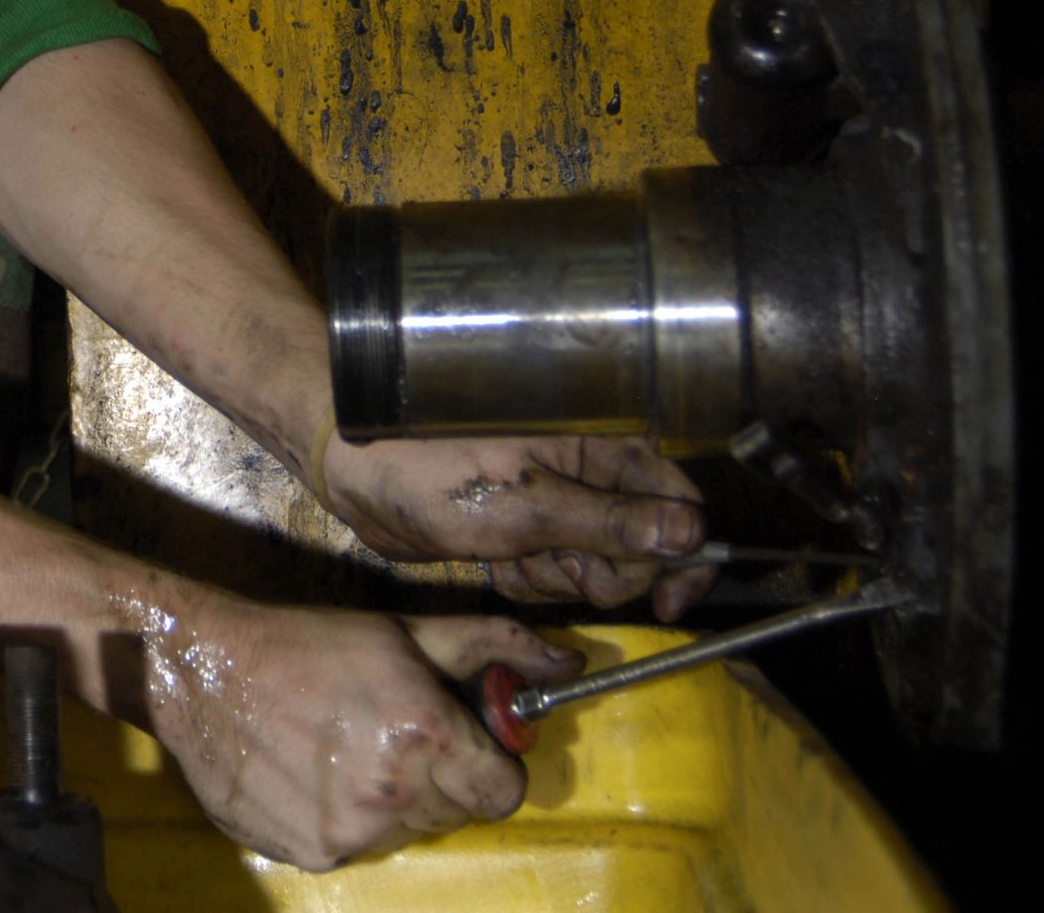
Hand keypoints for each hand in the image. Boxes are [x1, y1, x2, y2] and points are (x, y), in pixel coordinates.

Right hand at [129, 589, 584, 868]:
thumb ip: (494, 647)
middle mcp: (395, 795)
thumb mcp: (405, 631)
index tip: (463, 743)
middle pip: (456, 811)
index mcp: (426, 736)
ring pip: (408, 831)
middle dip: (439, 776)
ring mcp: (352, 833)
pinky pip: (358, 846)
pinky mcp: (313, 854)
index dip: (489, 765)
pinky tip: (316, 772)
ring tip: (347, 747)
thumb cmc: (306, 645)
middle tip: (393, 731)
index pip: (505, 792)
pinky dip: (347, 816)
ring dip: (393, 799)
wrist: (205, 671)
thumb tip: (568, 662)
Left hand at [317, 432, 714, 619]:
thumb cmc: (429, 467)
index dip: (683, 554)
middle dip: (600, 570)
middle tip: (548, 560)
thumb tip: (690, 535)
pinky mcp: (524, 527)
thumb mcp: (525, 504)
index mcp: (599, 444)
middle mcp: (586, 469)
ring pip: (597, 567)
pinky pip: (554, 573)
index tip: (671, 599)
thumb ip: (610, 523)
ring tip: (508, 553)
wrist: (353, 468)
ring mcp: (554, 500)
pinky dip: (530, 580)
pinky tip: (493, 562)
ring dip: (556, 578)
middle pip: (642, 547)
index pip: (677, 501)